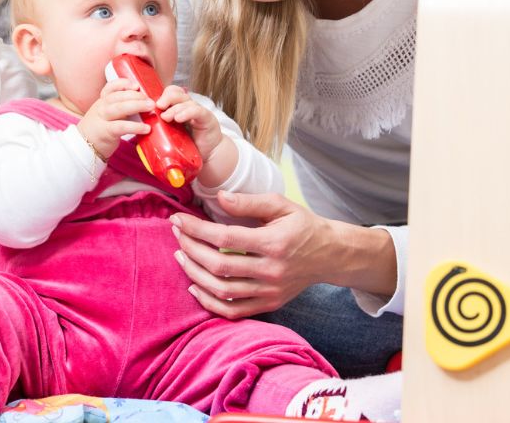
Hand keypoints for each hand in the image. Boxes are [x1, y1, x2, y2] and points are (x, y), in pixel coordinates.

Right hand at [76, 78, 153, 158]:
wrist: (83, 145)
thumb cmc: (100, 129)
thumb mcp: (106, 114)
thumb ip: (120, 107)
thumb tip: (144, 103)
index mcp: (102, 101)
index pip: (111, 87)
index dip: (123, 84)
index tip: (136, 85)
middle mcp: (101, 107)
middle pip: (118, 96)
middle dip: (135, 95)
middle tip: (150, 100)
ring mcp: (102, 119)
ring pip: (119, 108)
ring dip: (136, 106)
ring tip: (150, 108)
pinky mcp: (106, 132)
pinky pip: (121, 126)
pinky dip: (135, 126)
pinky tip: (146, 128)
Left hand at [156, 85, 223, 160]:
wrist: (207, 153)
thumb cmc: (187, 144)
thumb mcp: (170, 133)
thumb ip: (160, 127)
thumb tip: (142, 127)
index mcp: (178, 107)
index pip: (171, 92)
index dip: (161, 94)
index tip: (152, 104)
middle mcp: (188, 106)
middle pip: (177, 93)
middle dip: (166, 98)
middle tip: (158, 107)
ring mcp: (198, 111)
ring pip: (186, 101)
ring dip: (174, 108)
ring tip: (166, 117)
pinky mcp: (207, 118)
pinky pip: (197, 111)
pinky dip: (186, 113)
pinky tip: (179, 118)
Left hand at [169, 191, 337, 318]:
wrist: (332, 255)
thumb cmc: (303, 226)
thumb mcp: (281, 206)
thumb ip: (249, 202)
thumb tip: (219, 197)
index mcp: (274, 243)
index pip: (224, 237)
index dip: (196, 229)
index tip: (178, 220)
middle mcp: (272, 271)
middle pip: (219, 265)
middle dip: (190, 248)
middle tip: (177, 234)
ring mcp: (270, 292)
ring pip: (222, 291)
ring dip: (194, 273)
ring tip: (181, 255)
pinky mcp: (270, 304)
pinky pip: (233, 311)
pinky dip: (209, 302)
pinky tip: (195, 285)